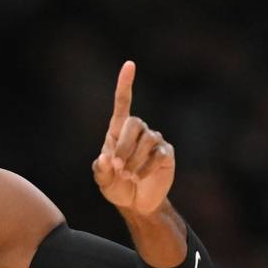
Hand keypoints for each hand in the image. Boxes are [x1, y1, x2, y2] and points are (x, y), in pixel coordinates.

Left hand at [92, 61, 174, 215]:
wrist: (136, 203)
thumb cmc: (116, 187)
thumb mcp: (103, 181)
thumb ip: (101, 170)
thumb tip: (106, 158)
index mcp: (118, 132)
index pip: (123, 103)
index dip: (125, 84)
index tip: (130, 64)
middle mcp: (138, 131)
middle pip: (134, 123)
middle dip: (124, 146)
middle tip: (117, 166)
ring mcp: (153, 141)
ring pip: (146, 140)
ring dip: (134, 160)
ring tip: (128, 175)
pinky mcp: (166, 153)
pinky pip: (158, 154)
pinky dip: (146, 167)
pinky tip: (139, 177)